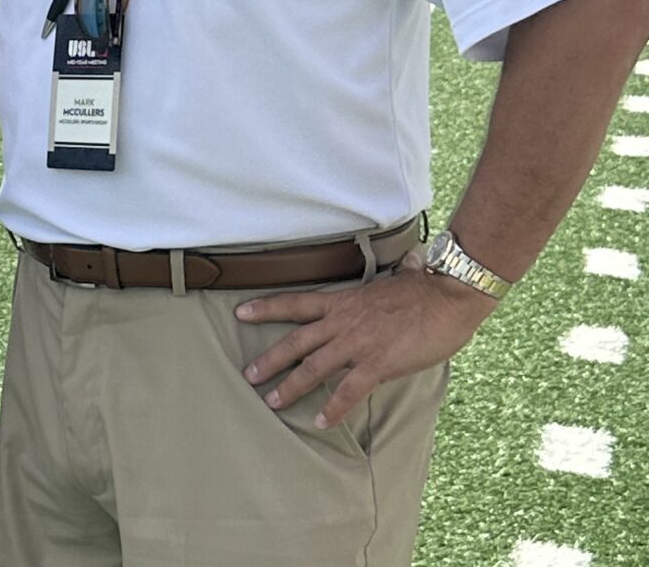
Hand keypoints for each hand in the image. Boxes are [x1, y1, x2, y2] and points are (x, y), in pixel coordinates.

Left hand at [236, 265, 496, 428]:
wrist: (448, 295)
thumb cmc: (426, 288)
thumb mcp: (391, 283)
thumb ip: (380, 287)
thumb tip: (401, 269)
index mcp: (343, 300)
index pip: (295, 302)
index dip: (266, 308)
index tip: (240, 312)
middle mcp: (342, 321)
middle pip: (295, 340)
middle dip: (269, 358)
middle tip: (248, 374)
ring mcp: (357, 343)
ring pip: (313, 366)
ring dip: (290, 385)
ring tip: (271, 401)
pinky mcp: (378, 363)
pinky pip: (349, 391)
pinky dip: (334, 408)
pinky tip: (322, 422)